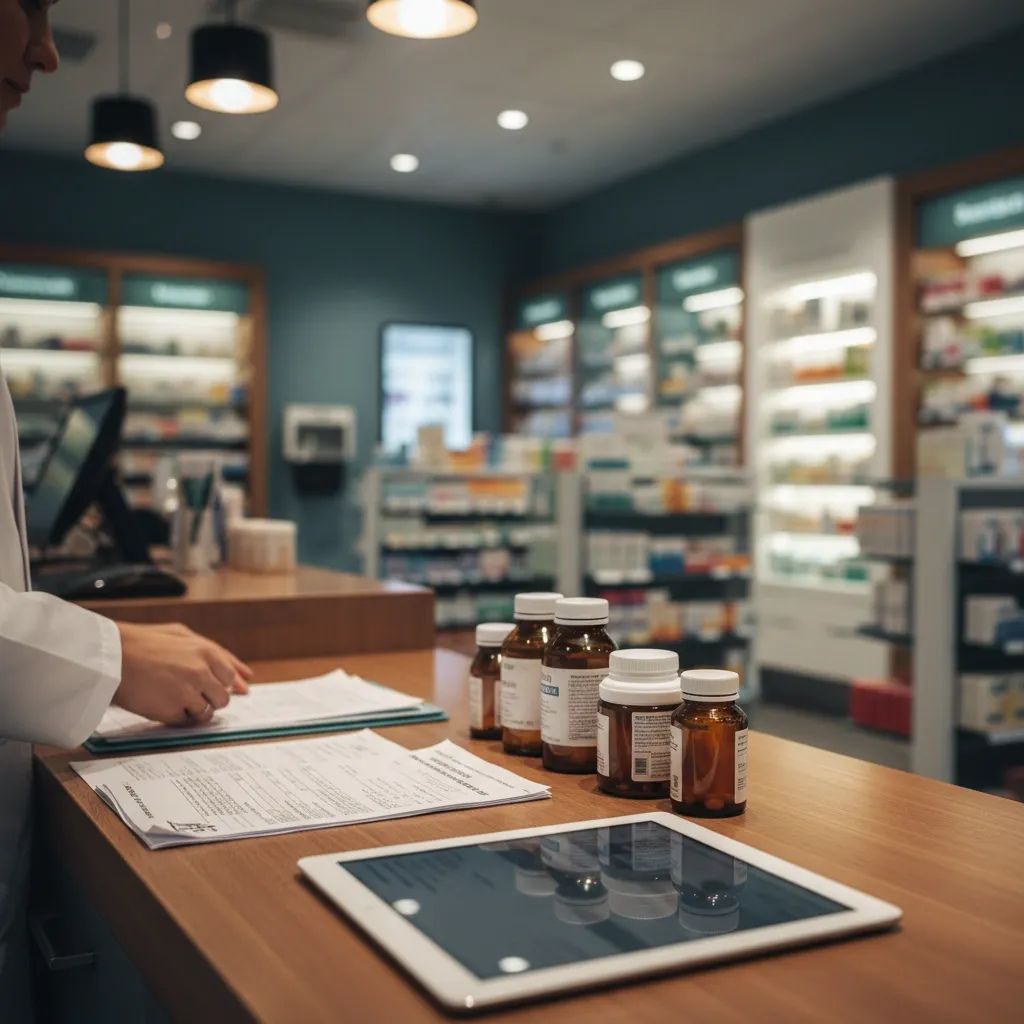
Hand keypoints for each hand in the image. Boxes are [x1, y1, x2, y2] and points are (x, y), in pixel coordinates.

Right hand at [113, 622, 253, 726]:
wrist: (110, 656)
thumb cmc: (145, 643)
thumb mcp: (182, 635)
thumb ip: (216, 653)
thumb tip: (246, 677)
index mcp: (207, 652)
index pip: (230, 677)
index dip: (218, 683)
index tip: (206, 686)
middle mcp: (202, 672)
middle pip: (222, 699)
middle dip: (208, 698)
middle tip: (184, 691)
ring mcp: (187, 693)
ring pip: (207, 712)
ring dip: (193, 709)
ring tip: (171, 696)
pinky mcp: (172, 711)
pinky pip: (186, 722)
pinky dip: (177, 718)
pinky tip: (162, 704)